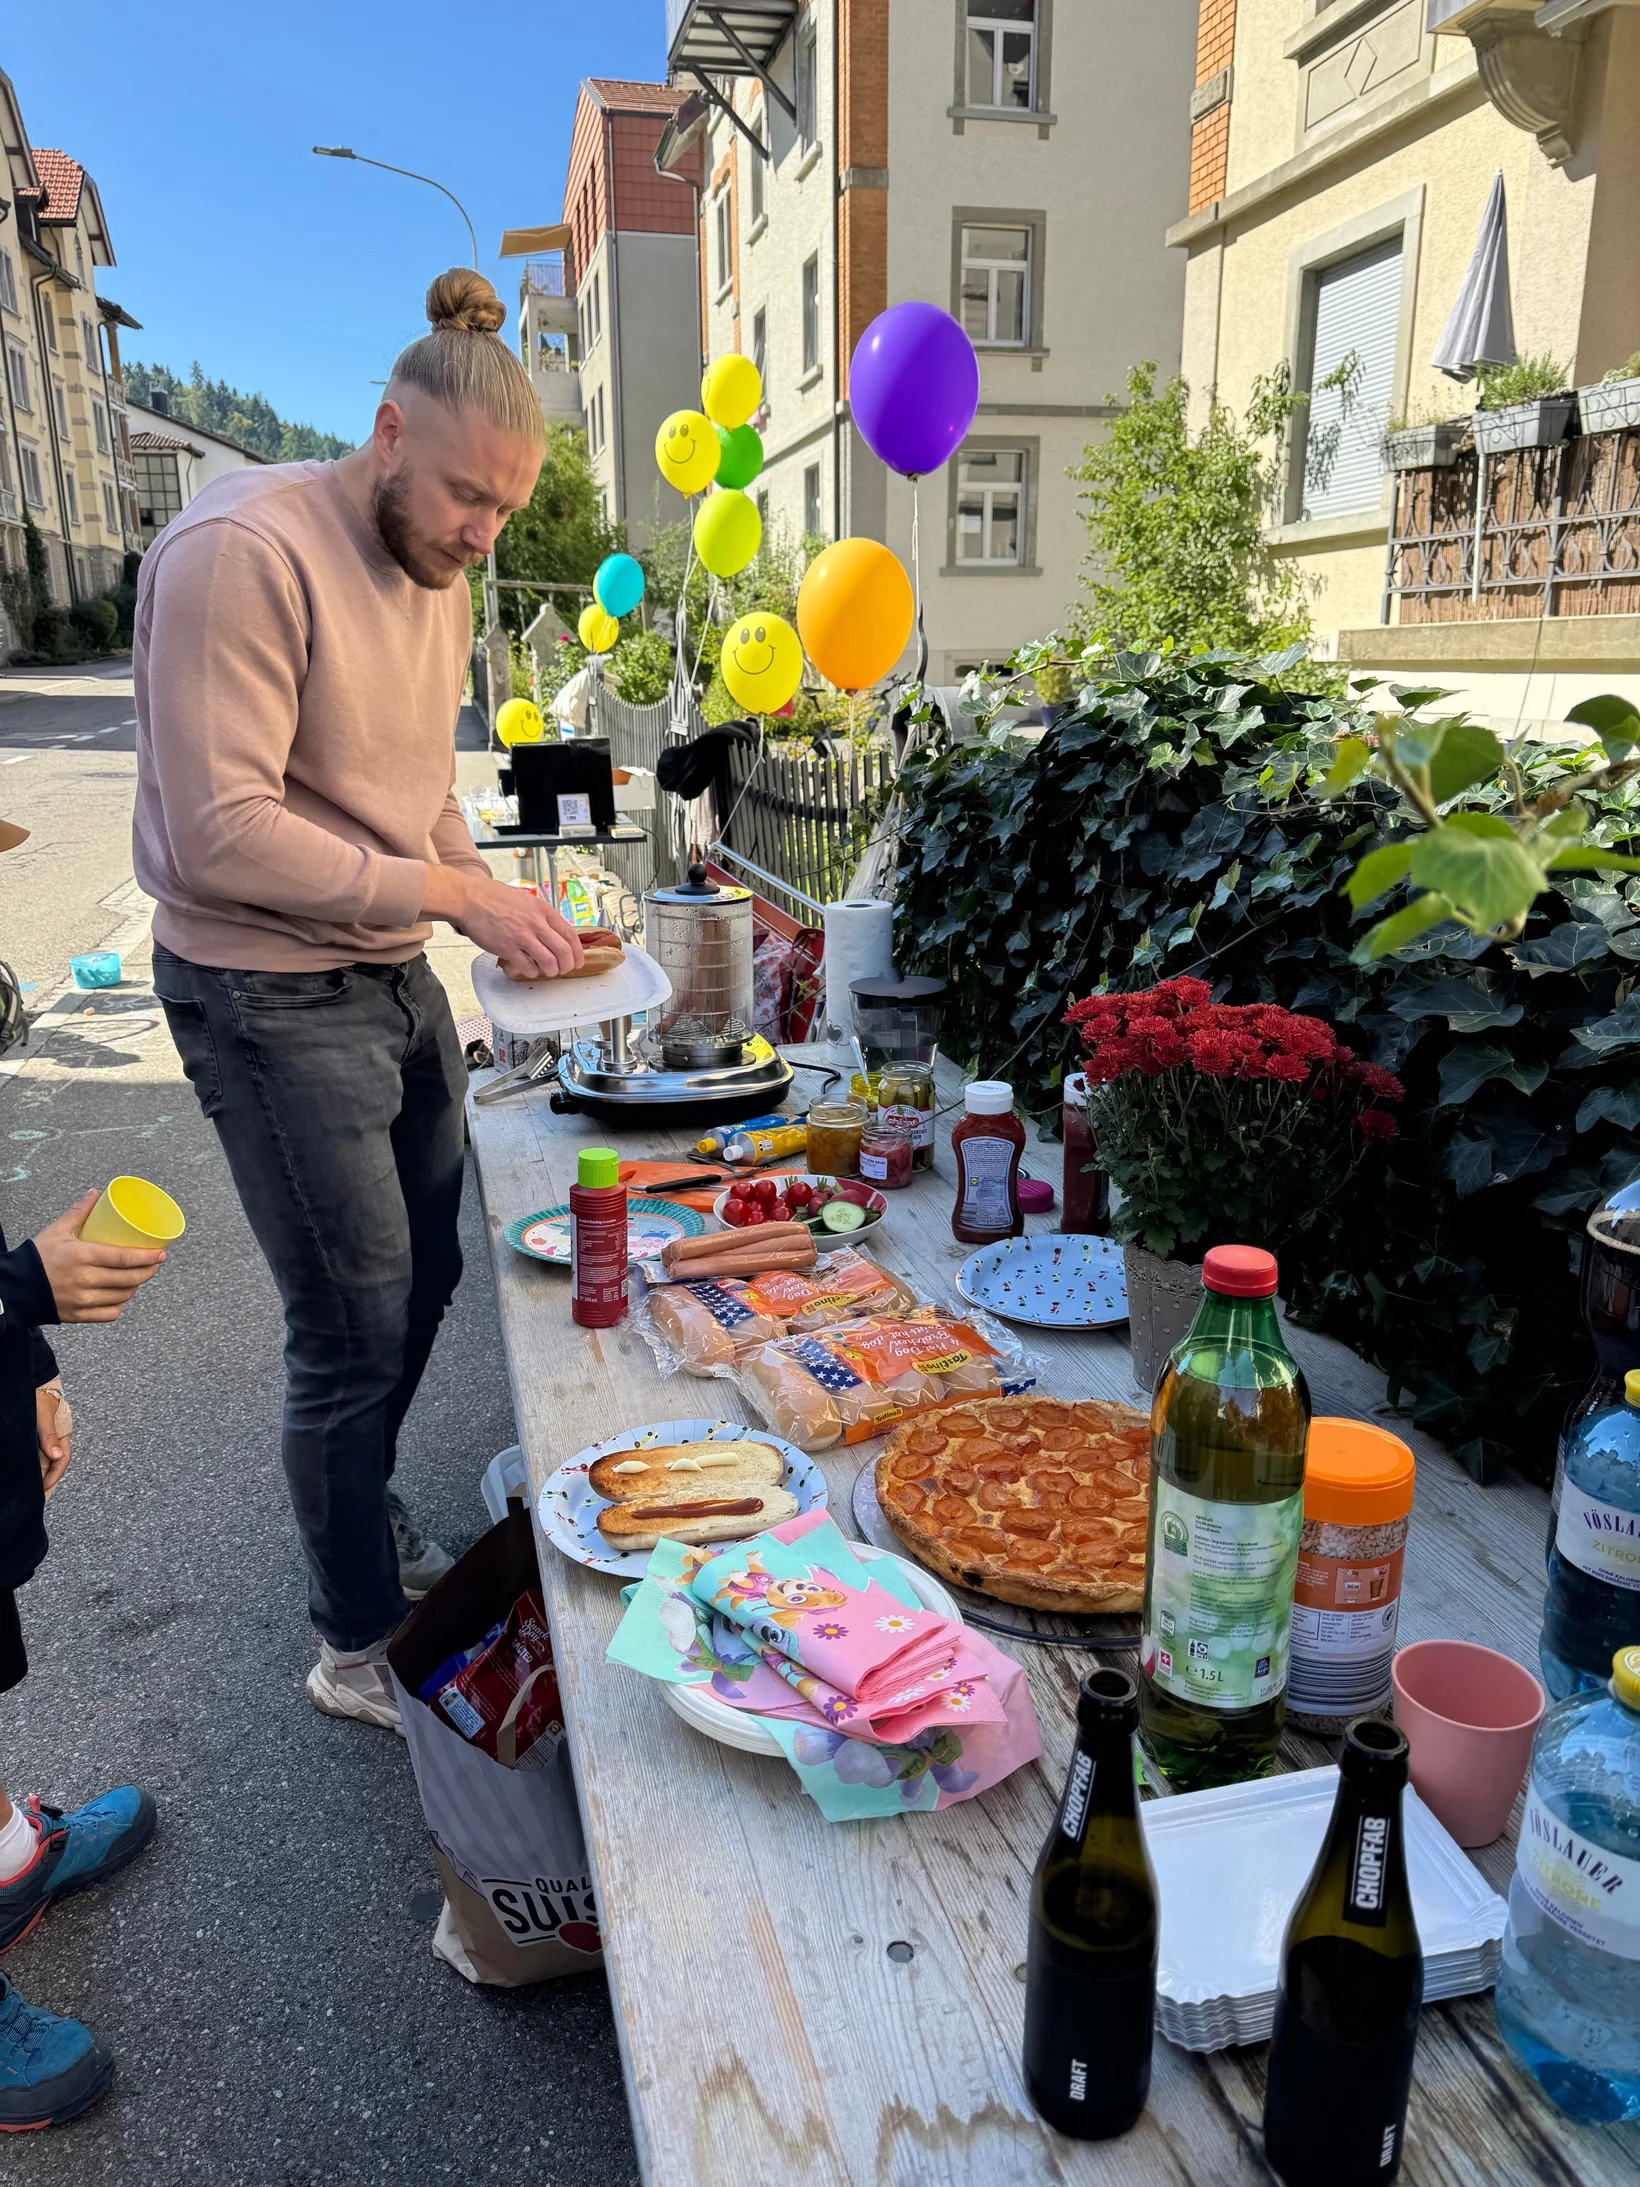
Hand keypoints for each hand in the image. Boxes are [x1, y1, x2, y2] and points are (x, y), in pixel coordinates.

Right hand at [31, 1192, 166, 1322]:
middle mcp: (85, 1280)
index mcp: (82, 1256)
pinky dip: (119, 1305)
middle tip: (155, 1263)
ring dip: (135, 1287)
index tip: (161, 1253)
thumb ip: (79, 1212)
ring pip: (122, 1296)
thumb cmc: (38, 1256)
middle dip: (148, 1271)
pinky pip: (109, 1314)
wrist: (14, 1286)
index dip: (147, 1257)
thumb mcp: (58, 1230)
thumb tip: (96, 1192)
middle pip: (129, 1279)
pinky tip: (121, 1295)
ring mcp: (83, 1301)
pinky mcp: (79, 1316)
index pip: (124, 1259)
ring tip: (139, 1277)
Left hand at [37, 1383, 69, 1496]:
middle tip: (39, 1494)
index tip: (45, 1486)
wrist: (31, 1382)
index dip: (55, 1474)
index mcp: (62, 1433)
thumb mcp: (42, 1415)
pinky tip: (27, 1471)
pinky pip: (37, 1453)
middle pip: (54, 1462)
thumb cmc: (38, 1395)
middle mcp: (55, 1438)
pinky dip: (34, 1464)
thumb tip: (57, 1456)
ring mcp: (46, 1437)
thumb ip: (48, 1436)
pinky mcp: (36, 1436)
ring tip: (33, 1487)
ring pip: (45, 1459)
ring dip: (41, 1473)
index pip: (63, 1459)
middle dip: (48, 1479)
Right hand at [423, 867, 583, 979]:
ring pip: (549, 962)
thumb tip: (552, 930)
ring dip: (551, 970)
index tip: (578, 960)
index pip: (569, 934)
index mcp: (543, 910)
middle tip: (564, 969)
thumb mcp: (525, 899)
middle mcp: (536, 923)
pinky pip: (527, 967)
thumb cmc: (494, 897)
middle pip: (563, 951)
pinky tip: (529, 969)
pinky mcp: (507, 948)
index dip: (577, 951)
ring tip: (547, 971)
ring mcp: (522, 937)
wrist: (470, 899)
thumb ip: (540, 914)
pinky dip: (532, 972)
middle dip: (568, 965)